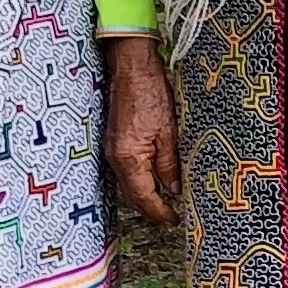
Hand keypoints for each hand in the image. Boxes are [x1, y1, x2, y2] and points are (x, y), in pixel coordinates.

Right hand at [103, 35, 181, 223]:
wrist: (131, 68)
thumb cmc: (150, 92)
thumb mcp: (169, 131)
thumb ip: (170, 164)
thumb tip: (174, 188)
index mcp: (129, 158)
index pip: (143, 198)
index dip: (159, 212)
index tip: (174, 220)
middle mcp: (115, 158)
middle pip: (132, 196)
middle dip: (151, 209)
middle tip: (172, 215)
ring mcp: (112, 150)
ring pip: (128, 184)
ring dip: (145, 196)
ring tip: (167, 201)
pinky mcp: (115, 142)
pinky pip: (126, 170)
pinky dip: (140, 180)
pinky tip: (155, 179)